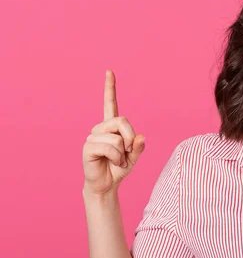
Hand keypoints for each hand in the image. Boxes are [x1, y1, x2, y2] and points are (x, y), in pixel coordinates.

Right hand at [82, 70, 145, 197]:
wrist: (106, 185)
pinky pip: (110, 147)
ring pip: (118, 137)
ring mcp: (92, 137)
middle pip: (122, 120)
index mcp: (111, 127)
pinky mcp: (88, 147)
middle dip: (130, 138)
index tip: (109, 72)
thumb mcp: (134, 157)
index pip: (110, 104)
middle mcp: (100, 128)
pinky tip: (112, 163)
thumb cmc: (118, 169)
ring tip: (117, 161)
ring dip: (123, 153)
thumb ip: (139, 147)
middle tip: (127, 153)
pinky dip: (116, 158)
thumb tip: (141, 137)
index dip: (109, 88)